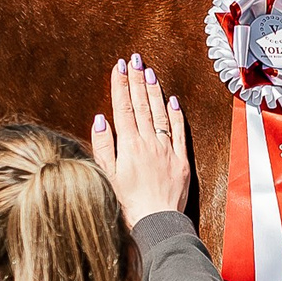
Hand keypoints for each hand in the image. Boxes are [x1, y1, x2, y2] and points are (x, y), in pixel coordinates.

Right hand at [95, 53, 191, 226]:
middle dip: (137, 79)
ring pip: (160, 113)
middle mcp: (148, 142)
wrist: (156, 221)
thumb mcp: (106, 176)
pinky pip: (179, 131)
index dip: (121, 85)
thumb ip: (103, 146)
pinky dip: (176, 114)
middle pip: (142, 105)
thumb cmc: (128, 203)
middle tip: (135, 59)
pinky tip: (172, 99)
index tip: (120, 66)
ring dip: (154, 91)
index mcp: (128, 145)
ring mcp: (166, 149)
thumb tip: (100, 120)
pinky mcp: (180, 159)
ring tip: (150, 71)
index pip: (123, 108)